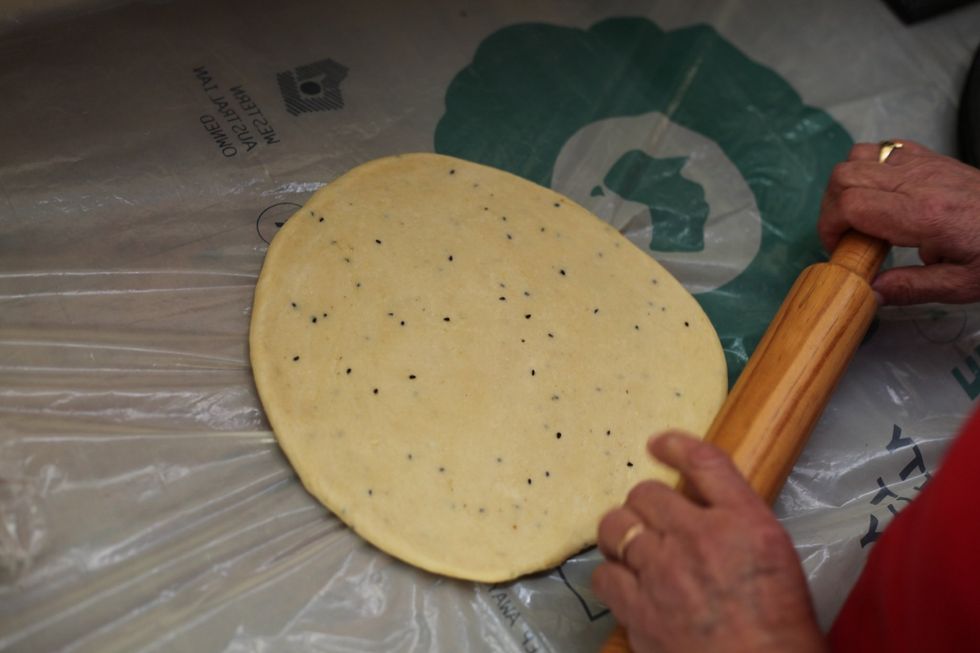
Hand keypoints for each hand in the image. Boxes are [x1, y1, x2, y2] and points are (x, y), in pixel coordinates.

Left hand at [592, 432, 825, 652]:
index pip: (705, 463)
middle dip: (645, 503)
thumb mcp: (777, 558)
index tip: (659, 444)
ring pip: (615, 527)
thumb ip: (739, 525)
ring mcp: (662, 572)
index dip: (676, 446)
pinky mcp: (638, 609)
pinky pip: (604, 575)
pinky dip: (612, 576)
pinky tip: (624, 584)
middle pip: (646, 493)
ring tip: (630, 546)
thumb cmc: (782, 629)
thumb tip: (702, 510)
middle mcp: (698, 537)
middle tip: (651, 520)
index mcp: (744, 522)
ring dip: (621, 532)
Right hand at [819, 141, 979, 304]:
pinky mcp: (932, 158)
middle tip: (843, 235)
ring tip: (858, 214)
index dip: (829, 226)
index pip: (851, 204)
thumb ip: (911, 288)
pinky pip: (883, 149)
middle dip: (830, 207)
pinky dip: (868, 168)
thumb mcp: (963, 286)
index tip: (837, 248)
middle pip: (845, 175)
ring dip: (846, 184)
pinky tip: (881, 195)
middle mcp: (920, 182)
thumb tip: (869, 291)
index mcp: (925, 215)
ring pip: (857, 156)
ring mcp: (925, 165)